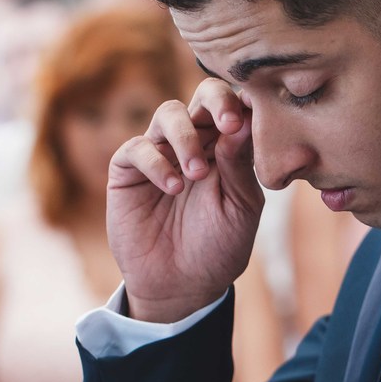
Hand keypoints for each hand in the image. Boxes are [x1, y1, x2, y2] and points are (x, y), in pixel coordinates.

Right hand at [107, 78, 264, 322]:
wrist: (182, 286)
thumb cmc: (219, 245)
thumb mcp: (240, 208)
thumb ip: (240, 165)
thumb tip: (243, 121)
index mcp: (228, 146)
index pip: (236, 106)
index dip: (244, 102)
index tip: (252, 115)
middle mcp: (195, 141)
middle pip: (202, 95)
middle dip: (216, 101)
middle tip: (228, 124)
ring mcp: (161, 152)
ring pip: (168, 114)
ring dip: (186, 137)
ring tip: (197, 172)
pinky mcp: (128, 171)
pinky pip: (138, 148)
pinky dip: (156, 162)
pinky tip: (173, 188)